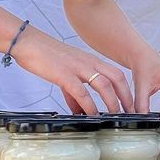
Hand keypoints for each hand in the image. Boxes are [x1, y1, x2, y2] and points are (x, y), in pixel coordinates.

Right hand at [10, 26, 133, 114]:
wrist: (28, 43)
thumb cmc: (46, 57)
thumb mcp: (66, 74)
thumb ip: (74, 93)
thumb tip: (80, 111)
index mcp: (91, 61)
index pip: (117, 75)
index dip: (127, 91)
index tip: (132, 106)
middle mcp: (89, 62)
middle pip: (117, 78)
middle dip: (127, 97)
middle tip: (131, 114)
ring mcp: (78, 67)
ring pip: (104, 85)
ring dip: (112, 102)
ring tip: (115, 117)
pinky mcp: (64, 74)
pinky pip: (82, 91)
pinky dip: (89, 105)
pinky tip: (91, 115)